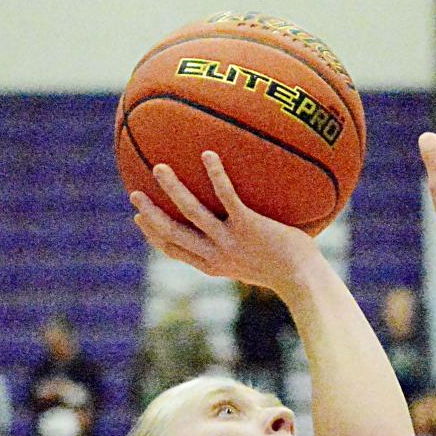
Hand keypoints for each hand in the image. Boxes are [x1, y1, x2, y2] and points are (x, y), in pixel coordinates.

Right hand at [128, 152, 320, 296]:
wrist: (302, 279)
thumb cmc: (287, 270)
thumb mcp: (257, 261)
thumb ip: (242, 245)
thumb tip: (240, 224)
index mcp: (212, 265)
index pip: (174, 250)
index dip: (153, 235)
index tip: (138, 219)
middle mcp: (215, 255)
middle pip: (172, 234)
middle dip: (150, 215)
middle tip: (133, 194)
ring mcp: (230, 241)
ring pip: (192, 213)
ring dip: (173, 191)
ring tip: (159, 168)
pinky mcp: (248, 227)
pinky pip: (228, 197)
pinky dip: (216, 177)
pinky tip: (208, 155)